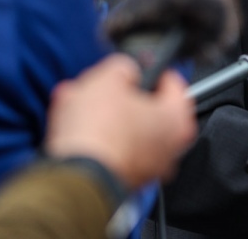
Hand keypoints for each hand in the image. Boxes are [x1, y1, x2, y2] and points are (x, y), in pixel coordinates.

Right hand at [45, 55, 195, 188]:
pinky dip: (93, 139)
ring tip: (75, 104)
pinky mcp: (120, 181)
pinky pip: (109, 151)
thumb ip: (124, 67)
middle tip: (99, 87)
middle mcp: (169, 148)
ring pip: (123, 129)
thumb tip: (124, 70)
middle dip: (117, 95)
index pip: (173, 83)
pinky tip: (71, 129)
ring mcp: (145, 168)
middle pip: (144, 108)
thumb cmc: (99, 133)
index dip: (151, 70)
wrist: (74, 180)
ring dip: (99, 115)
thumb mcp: (109, 78)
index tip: (137, 66)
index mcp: (177, 119)